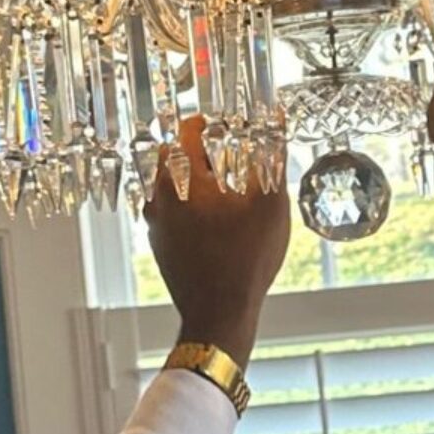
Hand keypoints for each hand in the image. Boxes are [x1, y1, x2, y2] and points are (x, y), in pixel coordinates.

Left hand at [145, 116, 291, 363]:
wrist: (220, 313)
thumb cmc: (245, 258)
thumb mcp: (271, 201)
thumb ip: (273, 154)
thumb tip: (278, 119)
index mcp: (181, 177)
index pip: (188, 129)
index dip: (211, 123)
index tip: (229, 127)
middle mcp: (160, 195)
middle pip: (172, 154)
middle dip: (199, 150)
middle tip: (227, 157)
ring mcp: (156, 222)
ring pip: (168, 183)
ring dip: (192, 178)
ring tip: (224, 189)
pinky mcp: (159, 244)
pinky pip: (169, 210)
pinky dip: (187, 204)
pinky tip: (216, 219)